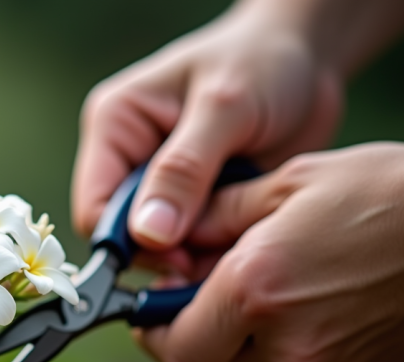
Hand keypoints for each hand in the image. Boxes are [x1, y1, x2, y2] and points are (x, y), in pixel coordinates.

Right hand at [72, 5, 342, 273]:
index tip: (179, 257)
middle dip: (168, 254)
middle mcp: (128, 160)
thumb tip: (148, 235)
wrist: (308, 59)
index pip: (95, 209)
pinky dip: (218, 253)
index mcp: (114, 128)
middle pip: (124, 237)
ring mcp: (161, 186)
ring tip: (239, 246)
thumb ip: (184, 170)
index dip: (129, 245)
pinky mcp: (194, 203)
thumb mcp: (225, 107)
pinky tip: (247, 243)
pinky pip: (194, 247)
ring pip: (161, 249)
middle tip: (215, 259)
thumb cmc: (263, 61)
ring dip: (198, 257)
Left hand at [135, 142, 403, 361]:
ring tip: (270, 265)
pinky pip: (288, 354)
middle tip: (207, 273)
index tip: (149, 301)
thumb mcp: (288, 184)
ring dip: (238, 320)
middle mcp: (283, 339)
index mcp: (256, 289)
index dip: (149, 330)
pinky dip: (278, 326)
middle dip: (193, 318)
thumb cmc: (387, 192)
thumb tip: (170, 236)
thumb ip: (215, 216)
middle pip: (205, 352)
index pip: (172, 347)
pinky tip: (307, 282)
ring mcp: (319, 361)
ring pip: (246, 353)